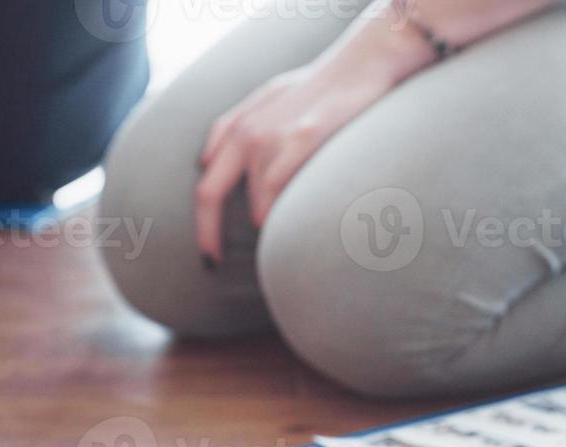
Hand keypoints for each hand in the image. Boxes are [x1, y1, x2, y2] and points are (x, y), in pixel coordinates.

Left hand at [194, 62, 394, 263]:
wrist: (362, 64)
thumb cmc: (324, 86)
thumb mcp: (270, 98)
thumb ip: (238, 125)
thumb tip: (206, 158)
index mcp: (239, 127)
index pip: (206, 183)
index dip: (202, 224)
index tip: (209, 255)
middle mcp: (247, 131)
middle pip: (212, 195)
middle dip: (210, 235)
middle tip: (216, 263)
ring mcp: (271, 136)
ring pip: (259, 205)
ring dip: (274, 222)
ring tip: (300, 223)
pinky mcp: (301, 140)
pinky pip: (280, 195)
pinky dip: (286, 217)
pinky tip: (302, 222)